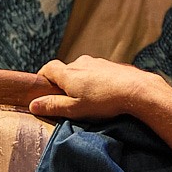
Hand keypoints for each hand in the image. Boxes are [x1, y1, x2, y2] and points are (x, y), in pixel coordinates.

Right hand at [32, 55, 171, 123]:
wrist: (138, 90)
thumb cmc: (104, 101)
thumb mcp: (75, 109)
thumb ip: (53, 106)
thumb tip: (33, 104)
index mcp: (68, 73)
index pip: (48, 68)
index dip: (44, 77)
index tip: (43, 89)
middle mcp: (81, 63)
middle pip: (66, 70)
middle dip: (64, 83)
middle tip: (68, 100)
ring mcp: (98, 62)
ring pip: (84, 71)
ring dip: (82, 82)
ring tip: (90, 100)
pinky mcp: (113, 66)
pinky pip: (99, 72)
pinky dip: (97, 81)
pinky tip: (106, 94)